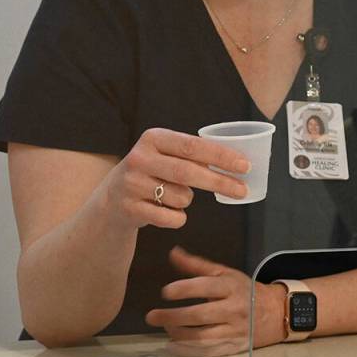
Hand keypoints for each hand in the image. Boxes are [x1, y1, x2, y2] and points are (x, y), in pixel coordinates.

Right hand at [100, 128, 249, 231]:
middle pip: (188, 172)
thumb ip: (192, 154)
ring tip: (176, 196)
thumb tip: (236, 163)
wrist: (112, 199)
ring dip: (188, 200)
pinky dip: (178, 218)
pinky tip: (167, 211)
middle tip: (242, 190)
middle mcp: (139, 158)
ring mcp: (132, 184)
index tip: (245, 165)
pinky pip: (171, 218)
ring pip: (181, 197)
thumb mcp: (165, 154)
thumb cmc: (151, 172)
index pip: (193, 145)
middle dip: (219, 182)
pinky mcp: (130, 208)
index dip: (221, 156)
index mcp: (153, 138)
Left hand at [144, 246, 286, 356]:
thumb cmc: (244, 290)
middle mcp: (234, 309)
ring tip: (164, 328)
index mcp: (231, 287)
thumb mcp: (224, 273)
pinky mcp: (233, 347)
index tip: (165, 292)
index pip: (206, 287)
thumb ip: (197, 265)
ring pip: (202, 337)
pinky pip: (208, 352)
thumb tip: (172, 253)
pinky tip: (173, 345)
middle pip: (200, 315)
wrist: (274, 313)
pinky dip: (188, 351)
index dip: (184, 289)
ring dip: (178, 334)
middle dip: (173, 317)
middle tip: (151, 316)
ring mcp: (234, 331)